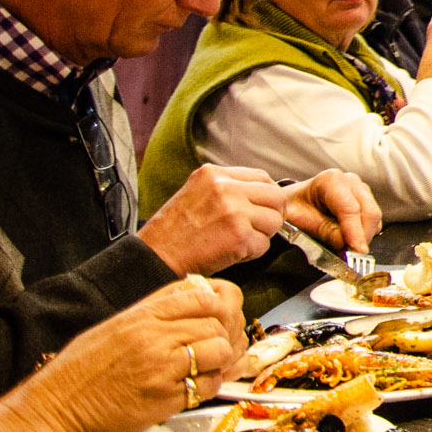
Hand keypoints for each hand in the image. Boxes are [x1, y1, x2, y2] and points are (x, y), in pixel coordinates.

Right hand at [10, 277, 247, 431]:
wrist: (53, 414)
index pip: (201, 295)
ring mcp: (161, 368)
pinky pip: (208, 385)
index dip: (219, 303)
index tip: (218, 315)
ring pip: (219, 350)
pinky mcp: (165, 400)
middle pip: (216, 321)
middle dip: (224, 333)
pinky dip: (211, 386)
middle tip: (219, 345)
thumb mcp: (112, 329)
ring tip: (208, 367)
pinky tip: (197, 387)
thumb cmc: (76, 374)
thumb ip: (152, 312)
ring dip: (221, 360)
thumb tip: (193, 297)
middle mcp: (153, 338)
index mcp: (139, 316)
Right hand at [138, 165, 289, 275]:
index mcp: (214, 174)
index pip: (263, 177)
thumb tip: (264, 193)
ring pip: (274, 221)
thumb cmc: (174, 230)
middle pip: (276, 197)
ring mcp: (234, 211)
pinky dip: (251, 253)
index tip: (261, 209)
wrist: (155, 256)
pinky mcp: (239, 236)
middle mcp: (226, 188)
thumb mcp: (197, 192)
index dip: (266, 196)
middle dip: (270, 215)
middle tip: (255, 228)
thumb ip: (228, 187)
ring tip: (236, 241)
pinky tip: (230, 252)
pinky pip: (264, 245)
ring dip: (261, 235)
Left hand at [284, 170, 381, 253]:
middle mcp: (351, 182)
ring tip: (344, 249)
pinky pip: (373, 223)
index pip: (350, 209)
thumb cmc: (293, 208)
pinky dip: (364, 235)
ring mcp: (361, 191)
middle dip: (362, 237)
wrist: (293, 203)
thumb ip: (322, 230)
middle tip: (351, 257)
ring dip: (363, 237)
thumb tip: (344, 243)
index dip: (355, 232)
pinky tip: (347, 240)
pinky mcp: (366, 202)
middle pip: (369, 213)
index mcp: (331, 181)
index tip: (356, 251)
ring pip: (374, 219)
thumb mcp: (298, 220)